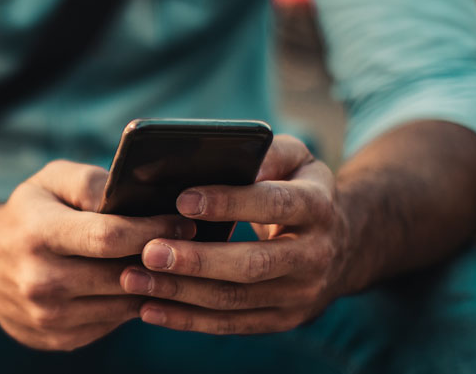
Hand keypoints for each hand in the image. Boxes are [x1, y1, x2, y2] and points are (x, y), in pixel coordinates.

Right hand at [0, 160, 194, 350]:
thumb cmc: (27, 214)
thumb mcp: (49, 181)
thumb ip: (91, 181)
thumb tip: (133, 195)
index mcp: (38, 234)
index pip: (109, 237)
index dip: (153, 230)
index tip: (184, 223)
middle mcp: (39, 280)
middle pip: (122, 275)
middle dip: (162, 260)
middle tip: (191, 246)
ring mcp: (47, 316)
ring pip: (123, 304)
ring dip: (153, 287)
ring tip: (172, 265)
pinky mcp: (57, 339)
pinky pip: (112, 323)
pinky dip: (129, 305)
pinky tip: (138, 286)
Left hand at [119, 135, 360, 334]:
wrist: (342, 245)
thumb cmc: (296, 188)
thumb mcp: (294, 159)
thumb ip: (265, 152)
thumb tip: (224, 155)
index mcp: (318, 206)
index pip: (274, 204)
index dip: (229, 203)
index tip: (181, 200)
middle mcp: (315, 255)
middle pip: (252, 264)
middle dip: (197, 260)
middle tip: (148, 251)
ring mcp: (300, 294)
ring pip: (235, 299)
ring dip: (180, 293)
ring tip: (133, 278)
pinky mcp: (282, 319)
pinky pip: (230, 324)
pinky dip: (186, 319)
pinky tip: (148, 308)